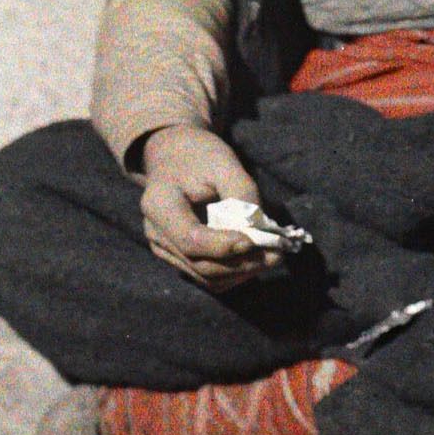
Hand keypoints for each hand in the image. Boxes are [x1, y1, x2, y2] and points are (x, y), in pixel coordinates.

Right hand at [140, 124, 283, 290]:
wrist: (175, 157)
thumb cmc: (200, 156)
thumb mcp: (223, 163)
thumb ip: (241, 194)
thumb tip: (260, 231)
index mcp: (159, 205)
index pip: (191, 239)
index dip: (224, 246)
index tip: (257, 240)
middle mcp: (156, 234)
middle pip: (200, 264)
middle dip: (242, 263)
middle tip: (277, 253)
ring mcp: (165, 250)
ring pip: (206, 278)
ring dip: (242, 272)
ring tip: (271, 256)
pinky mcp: (178, 259)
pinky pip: (207, 278)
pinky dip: (234, 274)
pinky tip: (255, 259)